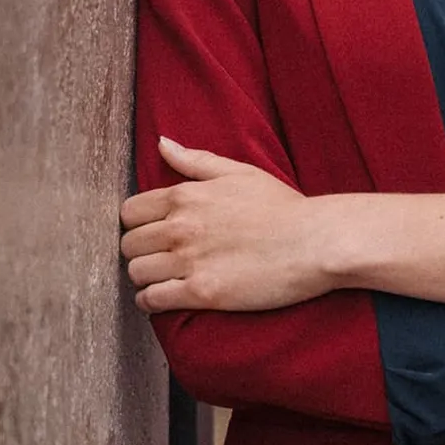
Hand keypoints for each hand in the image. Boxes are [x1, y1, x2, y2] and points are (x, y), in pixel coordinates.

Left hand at [123, 137, 331, 314]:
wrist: (316, 242)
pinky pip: (153, 299)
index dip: (137, 224)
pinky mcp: (202, 292)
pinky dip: (151, 301)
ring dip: (145, 278)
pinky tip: (161, 299)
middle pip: (129, 244)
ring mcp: (189, 261)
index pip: (130, 212)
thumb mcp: (240, 172)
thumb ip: (196, 161)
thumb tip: (163, 144)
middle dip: (139, 252)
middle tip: (157, 258)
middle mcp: (180, 227)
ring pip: (136, 273)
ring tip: (160, 279)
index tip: (150, 233)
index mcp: (186, 196)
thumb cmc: (283, 207)